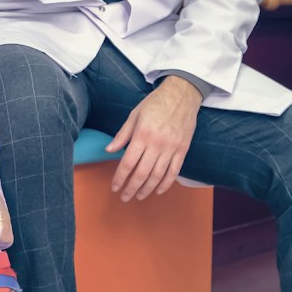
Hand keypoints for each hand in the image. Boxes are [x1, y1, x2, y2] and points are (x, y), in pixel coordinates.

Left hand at [105, 77, 201, 200]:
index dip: (120, 177)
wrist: (182, 94)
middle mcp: (157, 144)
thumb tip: (109, 150)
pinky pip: (174, 171)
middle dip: (131, 188)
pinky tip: (158, 190)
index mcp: (142, 134)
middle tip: (124, 197)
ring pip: (158, 175)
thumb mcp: (134, 115)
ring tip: (139, 196)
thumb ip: (122, 135)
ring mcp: (171, 148)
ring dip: (147, 189)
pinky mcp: (183, 149)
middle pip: (142, 173)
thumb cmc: (156, 103)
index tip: (115, 187)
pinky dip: (166, 183)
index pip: (128, 163)